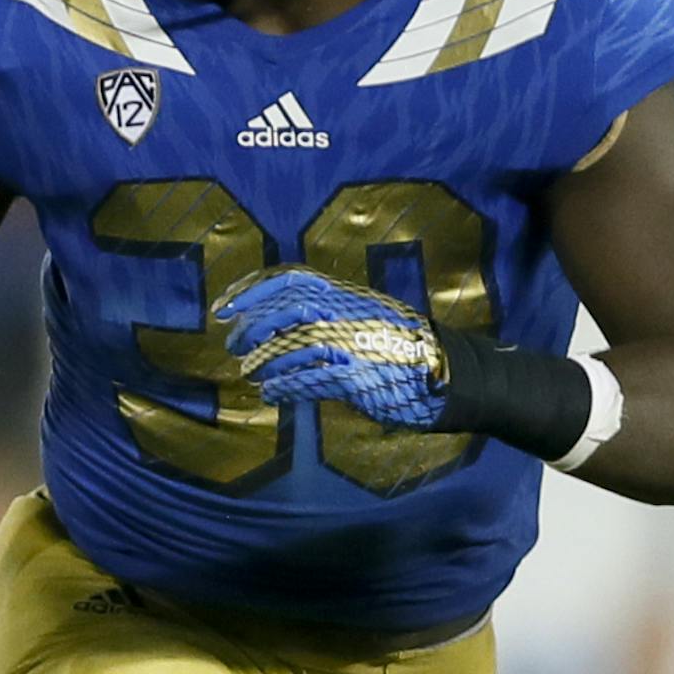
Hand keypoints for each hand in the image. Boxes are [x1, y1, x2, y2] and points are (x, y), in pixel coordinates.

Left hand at [217, 267, 447, 429]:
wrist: (449, 373)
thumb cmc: (402, 348)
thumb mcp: (365, 317)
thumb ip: (329, 314)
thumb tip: (281, 321)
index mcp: (347, 296)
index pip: (292, 280)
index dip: (253, 291)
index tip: (224, 307)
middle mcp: (348, 314)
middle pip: (288, 311)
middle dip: (253, 327)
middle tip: (234, 345)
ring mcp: (354, 346)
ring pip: (295, 346)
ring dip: (265, 361)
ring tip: (251, 373)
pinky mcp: (359, 379)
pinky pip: (311, 380)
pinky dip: (285, 386)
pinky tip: (271, 393)